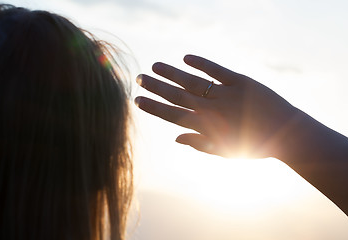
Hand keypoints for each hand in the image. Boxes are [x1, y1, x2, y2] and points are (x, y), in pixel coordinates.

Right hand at [135, 55, 298, 157]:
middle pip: (177, 96)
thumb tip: (175, 138)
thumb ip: (199, 144)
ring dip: (171, 73)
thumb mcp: (225, 151)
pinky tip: (185, 57)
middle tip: (139, 78)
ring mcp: (226, 94)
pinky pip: (217, 71)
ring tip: (155, 66)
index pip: (173, 115)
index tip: (137, 100)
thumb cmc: (254, 146)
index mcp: (207, 128)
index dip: (153, 107)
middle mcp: (212, 110)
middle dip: (155, 87)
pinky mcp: (241, 82)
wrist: (287, 134)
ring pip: (192, 82)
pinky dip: (201, 64)